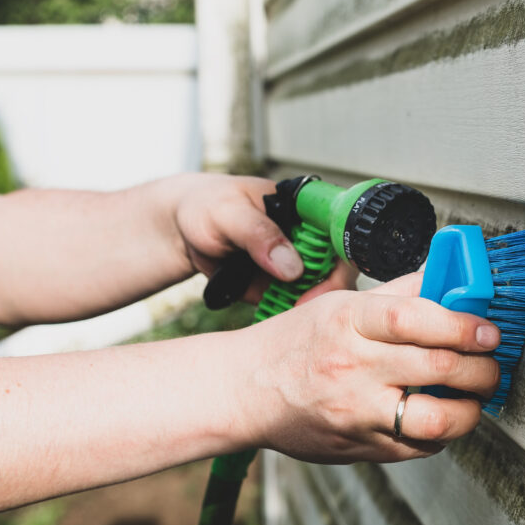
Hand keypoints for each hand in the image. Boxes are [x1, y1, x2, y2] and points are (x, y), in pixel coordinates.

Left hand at [171, 174, 356, 303]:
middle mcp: (310, 236)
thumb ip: (258, 234)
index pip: (341, 231)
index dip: (341, 257)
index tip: (324, 281)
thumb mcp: (227, 212)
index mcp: (305, 208)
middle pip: (339, 267)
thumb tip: (292, 266)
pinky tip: (274, 318)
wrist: (183, 229)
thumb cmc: (205, 206)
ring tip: (282, 312)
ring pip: (322, 291)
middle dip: (325, 291)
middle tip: (301, 306)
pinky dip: (290, 316)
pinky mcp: (285, 287)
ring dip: (307, 307)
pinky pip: (297, 306)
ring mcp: (299, 264)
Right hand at [232, 272, 500, 462]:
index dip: (462, 324)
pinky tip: (443, 417)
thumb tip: (448, 276)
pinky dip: (442, 435)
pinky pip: (417, 448)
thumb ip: (399, 293)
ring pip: (434, 420)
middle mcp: (353, 366)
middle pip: (436, 368)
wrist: (244, 391)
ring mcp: (355, 411)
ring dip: (470, 410)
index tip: (488, 332)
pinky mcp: (359, 446)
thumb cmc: (295, 343)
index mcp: (349, 321)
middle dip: (481, 369)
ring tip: (475, 398)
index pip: (415, 318)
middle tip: (492, 365)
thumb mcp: (340, 304)